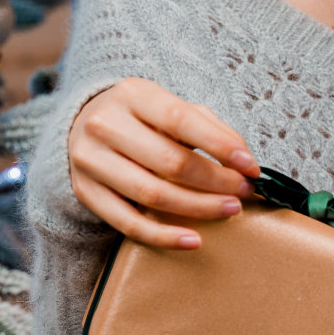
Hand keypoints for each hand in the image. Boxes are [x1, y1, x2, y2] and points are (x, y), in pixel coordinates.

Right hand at [67, 77, 261, 249]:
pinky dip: (164, 236)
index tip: (250, 166)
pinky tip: (194, 239)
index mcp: (132, 95)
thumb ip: (207, 126)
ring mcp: (90, 159)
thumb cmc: (139, 118)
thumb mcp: (170, 107)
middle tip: (242, 191)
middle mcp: (105, 124)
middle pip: (169, 161)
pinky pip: (128, 223)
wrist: (83, 125)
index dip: (219, 145)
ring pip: (152, 194)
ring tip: (228, 209)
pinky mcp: (85, 191)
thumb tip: (243, 159)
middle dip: (215, 180)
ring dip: (198, 207)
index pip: (180, 120)